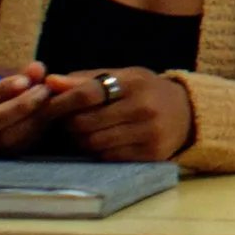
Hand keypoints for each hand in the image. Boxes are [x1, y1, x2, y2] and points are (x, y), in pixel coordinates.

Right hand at [0, 62, 86, 154]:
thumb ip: (16, 71)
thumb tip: (37, 69)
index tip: (24, 80)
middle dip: (20, 105)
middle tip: (43, 89)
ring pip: (5, 138)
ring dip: (31, 118)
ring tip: (47, 98)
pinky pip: (17, 147)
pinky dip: (35, 130)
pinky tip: (46, 113)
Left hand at [52, 68, 193, 160]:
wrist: (188, 112)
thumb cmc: (145, 91)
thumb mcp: (122, 77)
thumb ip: (86, 80)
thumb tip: (49, 81)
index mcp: (135, 82)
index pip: (88, 93)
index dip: (61, 101)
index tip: (46, 105)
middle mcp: (144, 107)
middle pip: (85, 123)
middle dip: (69, 124)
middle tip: (66, 121)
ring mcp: (149, 132)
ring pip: (94, 143)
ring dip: (81, 140)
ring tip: (84, 132)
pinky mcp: (151, 154)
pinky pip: (109, 157)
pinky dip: (99, 151)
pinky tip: (103, 142)